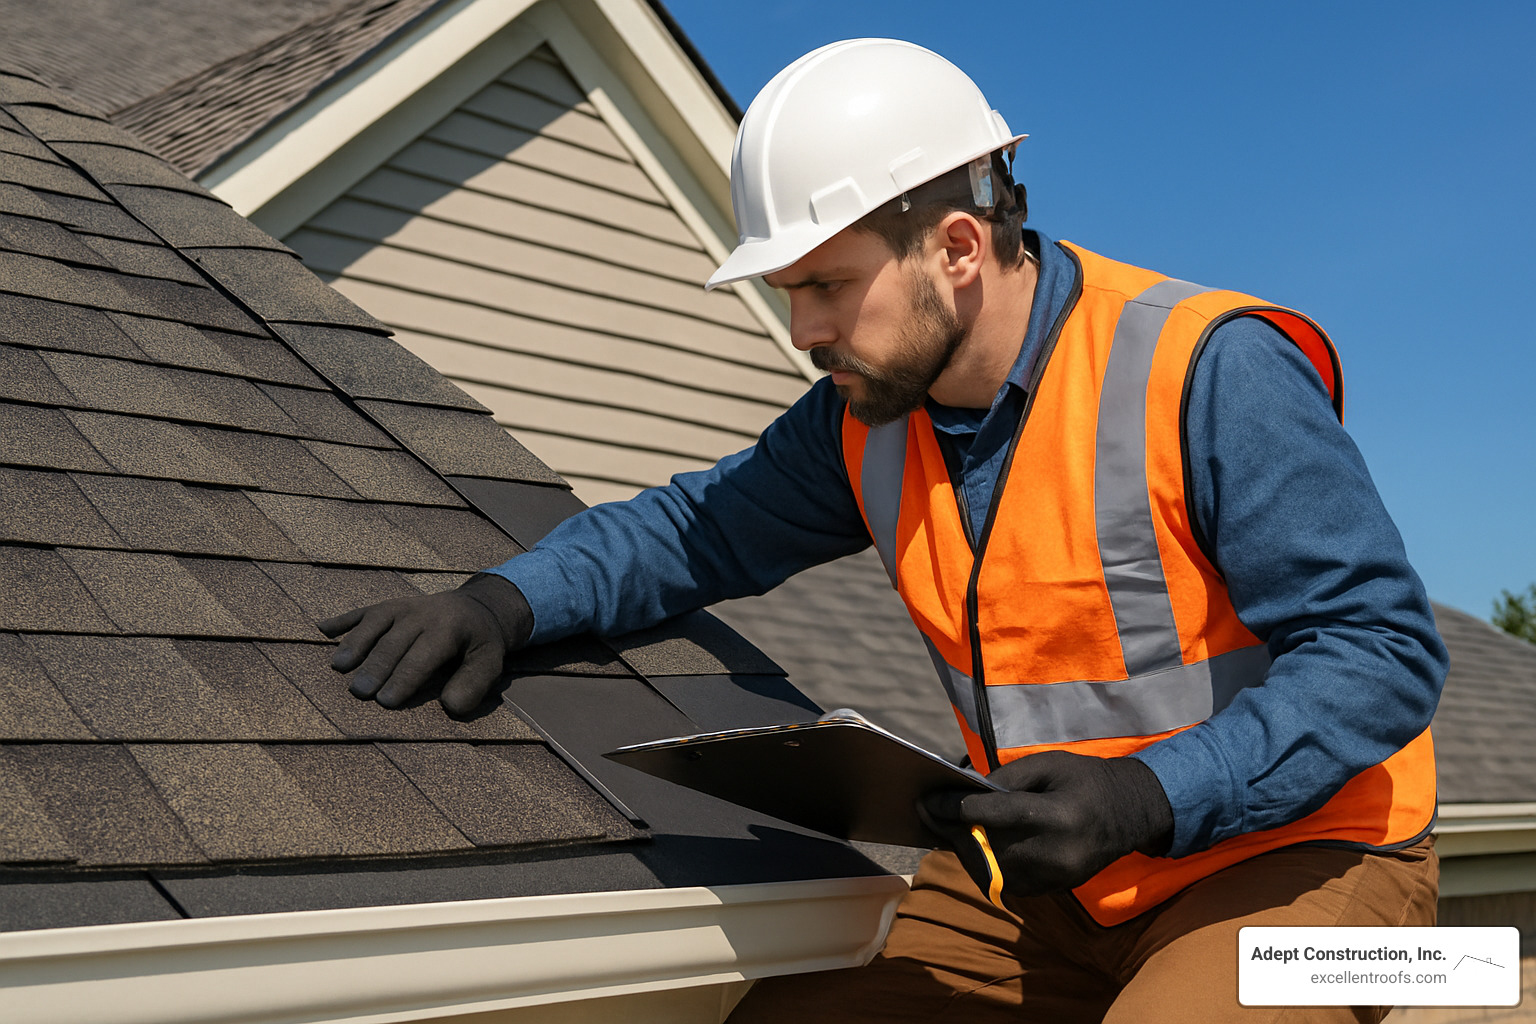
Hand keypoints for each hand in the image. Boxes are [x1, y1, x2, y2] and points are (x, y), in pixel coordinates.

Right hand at [317, 574, 532, 715]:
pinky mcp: (387, 606)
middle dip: (376, 667)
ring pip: (375, 623)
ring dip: (355, 643)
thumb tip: (450, 706)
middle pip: (394, 642)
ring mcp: (401, 607)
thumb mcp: (490, 664)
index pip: (423, 655)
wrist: (476, 607)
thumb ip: (473, 685)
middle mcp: (422, 614)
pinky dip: (341, 620)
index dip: (405, 678)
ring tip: (338, 666)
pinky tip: (319, 629)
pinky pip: (362, 611)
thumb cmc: (479, 644)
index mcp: (449, 629)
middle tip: (359, 692)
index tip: (386, 701)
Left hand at [920, 751, 1173, 900]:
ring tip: (943, 828)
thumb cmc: (1085, 780)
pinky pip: (1005, 883)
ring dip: (962, 850)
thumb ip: (1006, 779)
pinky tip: (971, 845)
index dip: (954, 808)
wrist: (1130, 814)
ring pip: (990, 871)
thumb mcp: (1048, 764)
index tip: (928, 800)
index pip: (992, 815)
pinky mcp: (1052, 890)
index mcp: (1056, 816)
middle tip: (927, 813)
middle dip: (950, 830)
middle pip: (986, 846)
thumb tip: (964, 793)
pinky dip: (983, 865)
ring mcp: (1054, 878)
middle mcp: (1054, 853)